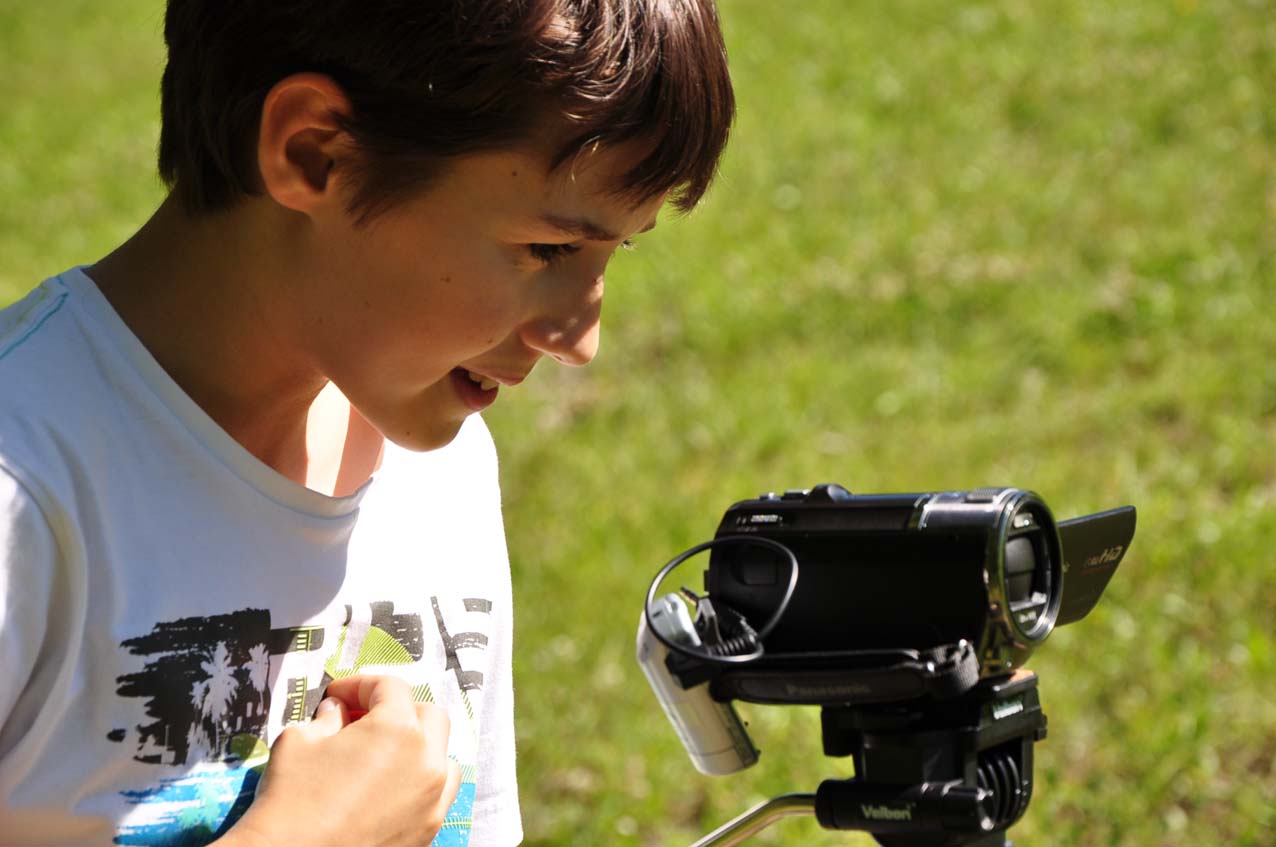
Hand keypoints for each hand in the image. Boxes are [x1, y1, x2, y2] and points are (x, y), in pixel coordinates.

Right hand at [220, 675, 461, 846]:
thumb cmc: (292, 801)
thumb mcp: (299, 742)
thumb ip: (326, 719)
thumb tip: (338, 713)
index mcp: (398, 731)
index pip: (391, 688)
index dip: (360, 685)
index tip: (337, 697)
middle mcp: (427, 763)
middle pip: (427, 716)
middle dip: (396, 710)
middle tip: (359, 720)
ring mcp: (433, 801)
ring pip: (441, 757)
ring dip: (416, 747)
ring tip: (379, 756)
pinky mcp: (427, 832)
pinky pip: (436, 796)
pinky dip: (418, 784)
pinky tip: (385, 790)